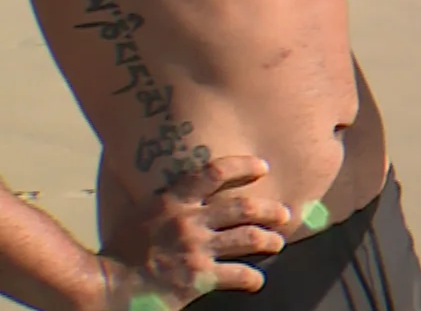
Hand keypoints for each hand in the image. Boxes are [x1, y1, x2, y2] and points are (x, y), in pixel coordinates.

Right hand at [99, 155, 290, 309]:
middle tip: (284, 212)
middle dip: (270, 208)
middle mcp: (188, 221)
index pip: (213, 172)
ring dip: (269, 240)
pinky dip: (252, 278)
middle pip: (243, 206)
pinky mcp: (200, 278)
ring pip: (248, 238)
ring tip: (278, 242)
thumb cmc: (119, 252)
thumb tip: (182, 189)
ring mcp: (196, 249)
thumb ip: (165, 202)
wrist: (104, 285)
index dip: (243, 166)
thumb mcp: (139, 214)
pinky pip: (238, 274)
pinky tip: (257, 280)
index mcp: (172, 202)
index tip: (263, 166)